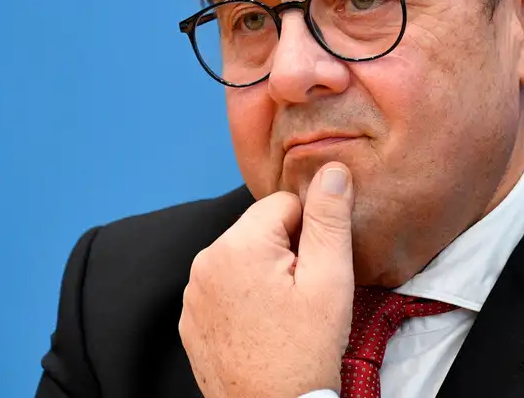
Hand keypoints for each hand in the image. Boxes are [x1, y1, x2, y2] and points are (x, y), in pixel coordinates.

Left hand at [179, 162, 355, 396]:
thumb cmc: (305, 353)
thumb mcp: (330, 281)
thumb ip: (329, 218)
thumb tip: (333, 170)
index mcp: (238, 245)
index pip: (284, 204)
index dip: (310, 235)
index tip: (314, 272)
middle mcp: (205, 262)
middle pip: (260, 231)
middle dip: (285, 253)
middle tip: (301, 298)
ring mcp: (193, 293)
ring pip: (242, 259)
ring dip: (264, 276)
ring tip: (282, 317)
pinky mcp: (190, 319)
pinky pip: (224, 289)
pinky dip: (244, 301)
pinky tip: (262, 329)